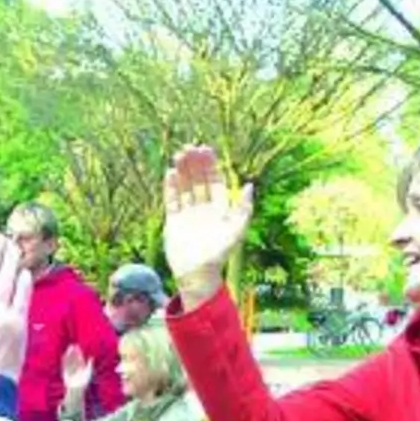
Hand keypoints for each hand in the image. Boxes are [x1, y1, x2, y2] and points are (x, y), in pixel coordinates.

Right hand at [61, 344, 91, 390]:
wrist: (76, 389)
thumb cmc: (84, 382)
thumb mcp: (88, 372)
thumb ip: (90, 365)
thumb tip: (92, 357)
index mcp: (82, 367)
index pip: (80, 358)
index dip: (79, 352)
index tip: (77, 347)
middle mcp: (76, 368)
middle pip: (75, 358)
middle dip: (74, 352)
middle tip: (72, 345)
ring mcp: (71, 369)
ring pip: (70, 360)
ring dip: (69, 354)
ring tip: (69, 348)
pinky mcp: (66, 372)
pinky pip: (65, 364)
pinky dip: (65, 360)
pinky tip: (64, 355)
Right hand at [162, 145, 253, 307]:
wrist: (198, 273)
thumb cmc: (220, 253)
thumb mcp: (237, 229)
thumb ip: (244, 207)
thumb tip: (250, 185)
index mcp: (219, 208)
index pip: (215, 181)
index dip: (211, 165)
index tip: (206, 150)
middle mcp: (203, 208)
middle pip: (199, 180)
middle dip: (195, 164)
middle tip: (189, 147)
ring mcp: (188, 214)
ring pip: (185, 187)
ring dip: (182, 171)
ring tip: (178, 155)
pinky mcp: (174, 221)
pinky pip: (172, 200)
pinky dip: (171, 187)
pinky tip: (170, 173)